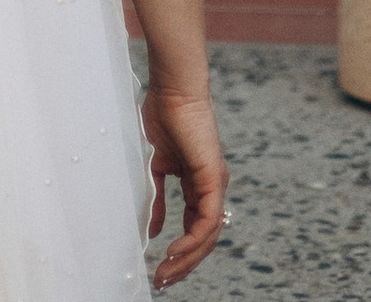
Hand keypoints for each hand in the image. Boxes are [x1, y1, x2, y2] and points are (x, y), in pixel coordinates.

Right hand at [143, 80, 228, 285]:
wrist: (174, 88)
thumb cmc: (163, 114)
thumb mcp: (156, 163)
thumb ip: (157, 196)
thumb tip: (155, 228)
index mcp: (199, 183)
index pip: (195, 227)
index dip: (180, 250)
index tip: (161, 267)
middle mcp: (212, 188)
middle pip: (204, 239)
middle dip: (184, 264)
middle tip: (163, 281)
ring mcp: (215, 184)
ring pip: (207, 236)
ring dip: (186, 259)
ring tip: (166, 273)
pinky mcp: (213, 179)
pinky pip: (206, 221)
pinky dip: (191, 240)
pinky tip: (174, 251)